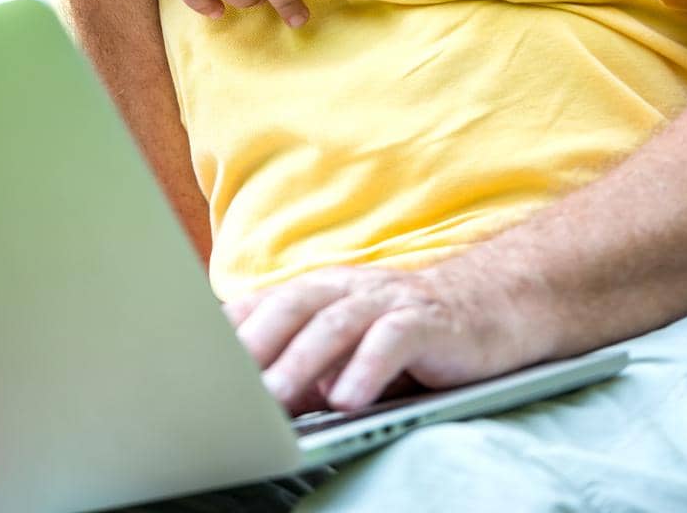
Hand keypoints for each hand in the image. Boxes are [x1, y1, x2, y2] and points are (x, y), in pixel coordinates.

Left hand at [224, 264, 524, 415]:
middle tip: (225, 384)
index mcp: (323, 290)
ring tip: (275, 398)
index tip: (192, 358)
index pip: (265, 304)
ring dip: (300, 360)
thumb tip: (259, 393)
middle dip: (255, 344)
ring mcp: (388, 299)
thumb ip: (308, 359)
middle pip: (291, 305)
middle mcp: (349, 287)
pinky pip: (392, 340)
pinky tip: (349, 397)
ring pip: (334, 323)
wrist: (494, 304)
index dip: (229, 330)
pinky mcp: (427, 320)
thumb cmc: (411, 330)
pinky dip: (367, 367)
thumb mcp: (351, 343)